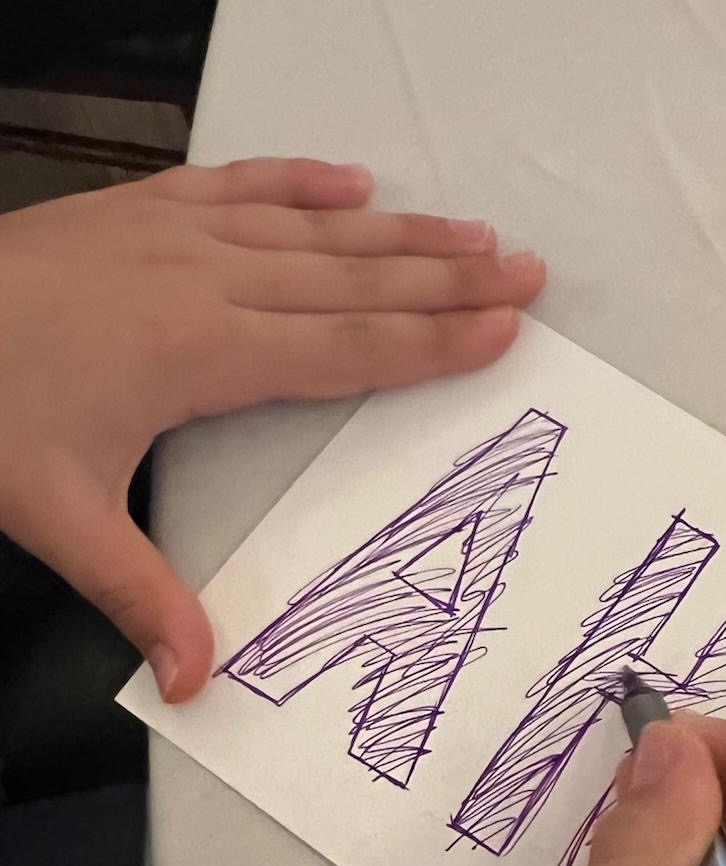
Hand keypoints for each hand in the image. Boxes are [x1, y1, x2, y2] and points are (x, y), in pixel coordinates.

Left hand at [0, 157, 544, 701]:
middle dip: (447, 281)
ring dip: (401, 233)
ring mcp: (177, 235)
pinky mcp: (144, 208)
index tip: (504, 332)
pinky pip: (243, 183)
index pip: (347, 350)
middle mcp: (209, 282)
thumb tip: (198, 685)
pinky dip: (302, 180)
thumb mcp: (57, 517)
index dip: (432, 343)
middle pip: (354, 282)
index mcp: (205, 355)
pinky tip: (354, 180)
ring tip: (475, 233)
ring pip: (314, 230)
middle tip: (528, 273)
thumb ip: (142, 594)